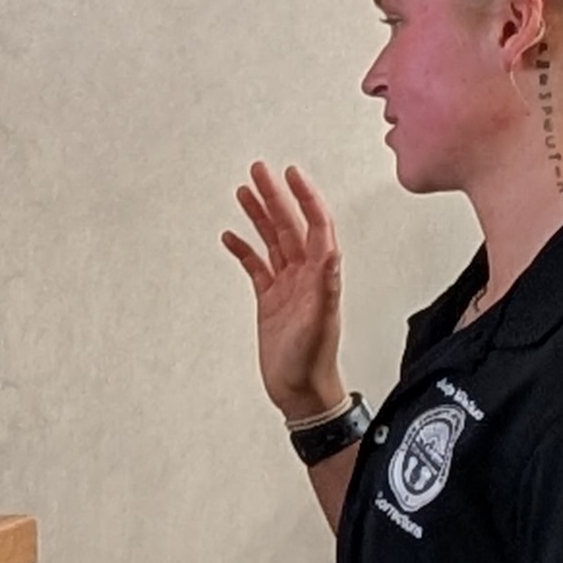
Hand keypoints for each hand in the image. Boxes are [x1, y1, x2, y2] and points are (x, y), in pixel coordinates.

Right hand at [222, 159, 345, 424]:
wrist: (300, 392)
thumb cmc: (312, 361)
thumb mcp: (320, 323)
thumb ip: (326, 287)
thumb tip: (332, 252)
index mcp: (321, 275)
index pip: (316, 226)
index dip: (305, 198)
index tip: (290, 174)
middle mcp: (306, 275)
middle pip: (290, 226)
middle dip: (275, 196)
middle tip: (258, 170)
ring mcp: (286, 286)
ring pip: (272, 241)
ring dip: (259, 216)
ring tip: (243, 191)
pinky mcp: (269, 300)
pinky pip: (255, 266)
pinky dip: (243, 249)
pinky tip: (230, 237)